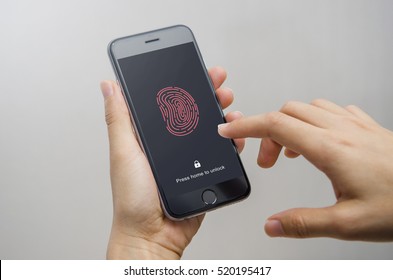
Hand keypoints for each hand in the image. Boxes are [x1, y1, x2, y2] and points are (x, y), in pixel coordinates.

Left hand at [100, 67, 244, 258]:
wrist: (153, 236)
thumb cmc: (133, 200)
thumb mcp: (123, 153)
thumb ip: (119, 119)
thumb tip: (109, 86)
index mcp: (148, 136)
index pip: (166, 100)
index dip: (180, 81)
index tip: (191, 66)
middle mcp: (169, 143)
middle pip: (191, 110)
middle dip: (207, 91)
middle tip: (218, 80)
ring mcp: (187, 157)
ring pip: (209, 127)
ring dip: (222, 111)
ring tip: (228, 103)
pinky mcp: (203, 171)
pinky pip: (220, 151)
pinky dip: (231, 139)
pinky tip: (235, 133)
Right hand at [218, 99, 392, 240]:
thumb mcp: (348, 224)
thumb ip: (304, 223)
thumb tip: (273, 225)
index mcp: (330, 149)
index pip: (275, 125)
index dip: (246, 125)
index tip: (228, 128)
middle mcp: (341, 130)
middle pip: (287, 113)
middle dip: (266, 132)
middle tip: (266, 162)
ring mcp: (356, 125)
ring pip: (309, 108)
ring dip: (290, 125)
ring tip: (291, 153)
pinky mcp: (368, 127)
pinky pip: (332, 110)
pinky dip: (314, 120)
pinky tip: (320, 140)